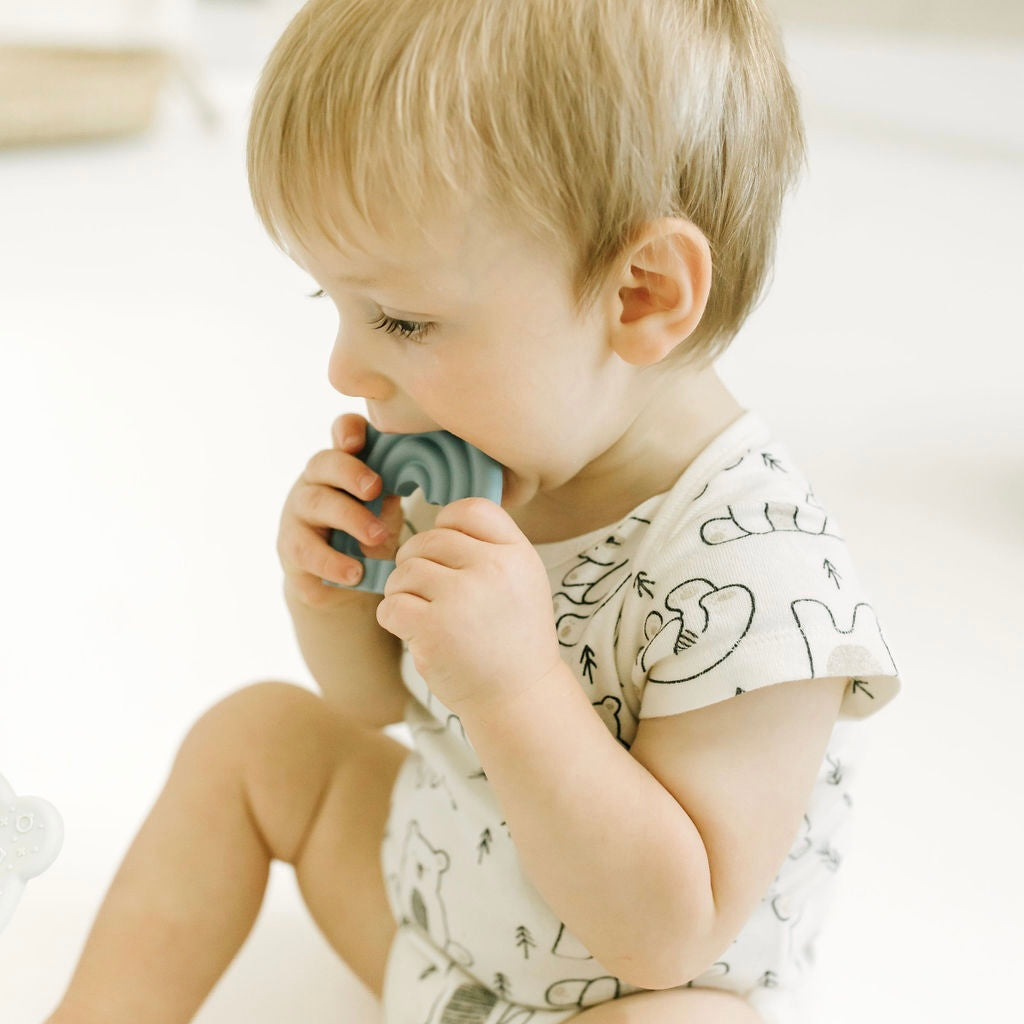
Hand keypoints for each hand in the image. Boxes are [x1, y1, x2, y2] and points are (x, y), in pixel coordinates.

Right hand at [278, 413, 402, 606]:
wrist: (340, 582)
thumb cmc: (367, 533)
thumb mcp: (385, 510)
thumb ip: (393, 493)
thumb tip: (421, 479)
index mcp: (345, 464)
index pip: (342, 433)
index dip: (347, 430)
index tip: (359, 441)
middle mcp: (316, 481)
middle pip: (323, 463)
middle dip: (350, 473)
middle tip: (375, 489)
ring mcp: (299, 513)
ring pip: (314, 503)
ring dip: (348, 518)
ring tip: (376, 537)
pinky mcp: (291, 547)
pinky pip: (306, 550)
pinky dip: (332, 562)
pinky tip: (355, 573)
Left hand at [376, 498, 561, 712]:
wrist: (517, 697)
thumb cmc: (512, 636)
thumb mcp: (522, 580)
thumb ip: (490, 546)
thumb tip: (440, 519)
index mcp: (517, 554)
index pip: (470, 510)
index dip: (448, 526)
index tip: (449, 555)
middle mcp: (492, 570)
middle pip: (429, 540)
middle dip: (418, 563)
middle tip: (430, 593)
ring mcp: (462, 598)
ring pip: (404, 571)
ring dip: (404, 592)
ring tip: (425, 614)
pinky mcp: (433, 630)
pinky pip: (390, 605)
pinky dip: (394, 618)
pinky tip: (416, 632)